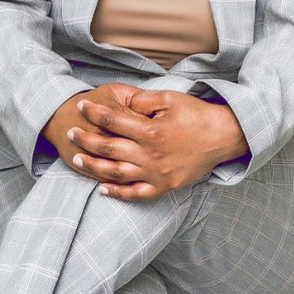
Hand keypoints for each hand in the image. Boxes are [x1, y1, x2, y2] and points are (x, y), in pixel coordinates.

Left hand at [51, 82, 248, 200]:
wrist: (224, 137)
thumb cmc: (196, 115)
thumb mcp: (170, 99)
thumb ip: (142, 100)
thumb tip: (120, 101)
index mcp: (151, 131)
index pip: (112, 121)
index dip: (94, 113)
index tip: (81, 107)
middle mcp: (150, 155)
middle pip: (108, 148)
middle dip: (85, 139)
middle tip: (70, 133)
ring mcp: (156, 174)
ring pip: (115, 173)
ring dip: (93, 167)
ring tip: (77, 160)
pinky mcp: (164, 187)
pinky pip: (135, 194)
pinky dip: (117, 193)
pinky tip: (102, 189)